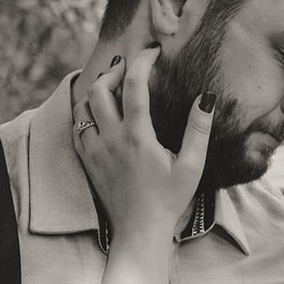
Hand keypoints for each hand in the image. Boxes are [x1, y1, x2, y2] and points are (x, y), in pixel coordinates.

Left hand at [73, 48, 214, 238]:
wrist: (138, 232)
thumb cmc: (168, 201)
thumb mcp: (191, 167)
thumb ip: (198, 131)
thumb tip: (206, 99)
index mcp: (137, 137)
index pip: (135, 85)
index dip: (143, 61)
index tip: (152, 52)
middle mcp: (111, 139)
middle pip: (99, 89)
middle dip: (114, 72)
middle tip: (130, 69)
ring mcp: (94, 151)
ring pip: (83, 107)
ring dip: (96, 91)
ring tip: (114, 87)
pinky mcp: (87, 162)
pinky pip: (77, 128)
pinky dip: (85, 113)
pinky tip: (100, 114)